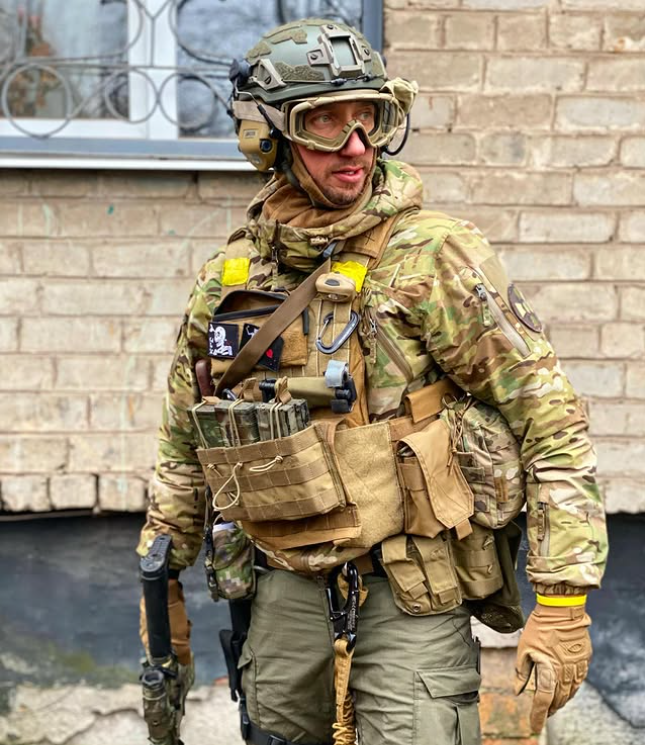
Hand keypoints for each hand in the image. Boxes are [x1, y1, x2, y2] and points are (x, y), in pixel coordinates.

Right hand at [139, 578, 191, 665]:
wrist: (170, 585)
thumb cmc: (170, 611)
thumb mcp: (179, 637)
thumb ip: (182, 652)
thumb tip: (185, 663)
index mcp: (147, 638)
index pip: (158, 655)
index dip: (171, 656)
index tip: (181, 654)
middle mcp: (147, 628)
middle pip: (167, 641)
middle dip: (179, 638)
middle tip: (184, 631)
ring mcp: (154, 616)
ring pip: (172, 628)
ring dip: (181, 626)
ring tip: (184, 620)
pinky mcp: (161, 607)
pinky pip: (173, 617)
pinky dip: (180, 616)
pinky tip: (183, 612)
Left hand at [514, 603, 591, 732]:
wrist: (562, 609)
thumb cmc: (539, 626)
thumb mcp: (524, 648)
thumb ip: (521, 672)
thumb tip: (518, 690)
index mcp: (549, 670)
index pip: (544, 701)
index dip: (538, 716)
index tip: (534, 726)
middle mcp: (566, 672)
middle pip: (558, 699)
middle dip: (549, 710)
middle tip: (541, 716)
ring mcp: (578, 667)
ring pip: (570, 692)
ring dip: (560, 701)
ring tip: (552, 706)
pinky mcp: (584, 660)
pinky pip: (578, 681)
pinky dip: (570, 689)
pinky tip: (565, 690)